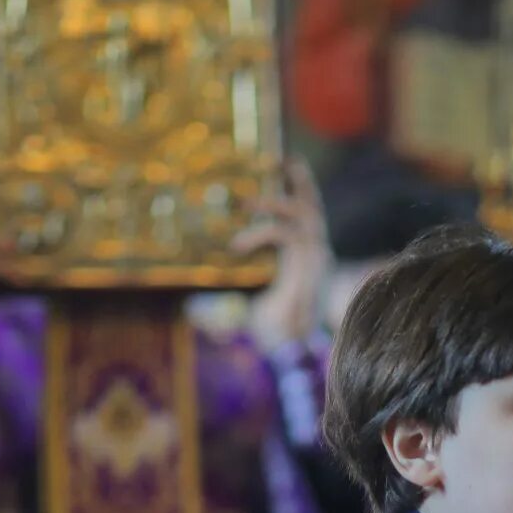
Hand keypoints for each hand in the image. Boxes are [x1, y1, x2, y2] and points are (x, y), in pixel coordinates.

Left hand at [236, 159, 330, 351]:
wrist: (295, 353)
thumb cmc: (277, 336)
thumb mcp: (251, 312)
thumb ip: (231, 304)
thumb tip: (195, 310)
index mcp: (308, 259)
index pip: (308, 216)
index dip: (299, 192)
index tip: (284, 168)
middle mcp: (317, 255)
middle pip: (314, 206)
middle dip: (301, 180)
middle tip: (282, 158)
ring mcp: (317, 259)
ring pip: (303, 214)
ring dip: (273, 204)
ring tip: (246, 202)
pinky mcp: (310, 265)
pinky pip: (285, 235)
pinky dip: (259, 235)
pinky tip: (237, 246)